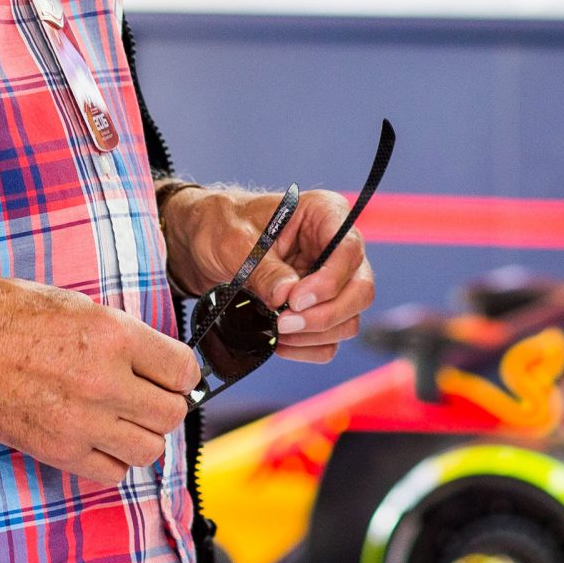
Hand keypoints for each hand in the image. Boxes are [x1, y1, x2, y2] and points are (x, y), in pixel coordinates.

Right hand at [0, 276, 196, 486]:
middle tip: (147, 396)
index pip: (183, 369)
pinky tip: (98, 439)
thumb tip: (152, 356)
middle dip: (166, 404)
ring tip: (123, 420)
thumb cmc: (1, 313)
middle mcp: (103, 381)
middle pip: (172, 413)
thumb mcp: (73, 302)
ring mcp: (80, 421)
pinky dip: (113, 461)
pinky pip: (111, 473)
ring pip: (149, 449)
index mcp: (112, 335)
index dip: (181, 372)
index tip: (171, 374)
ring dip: (143, 435)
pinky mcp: (56, 450)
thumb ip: (118, 332)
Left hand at [160, 183, 377, 362]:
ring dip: (316, 334)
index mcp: (324, 214)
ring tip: (278, 331)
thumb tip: (286, 298)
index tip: (294, 301)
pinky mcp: (318, 308)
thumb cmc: (221, 226)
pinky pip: (330, 339)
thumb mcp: (236, 241)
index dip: (328, 282)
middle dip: (325, 315)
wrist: (203, 244)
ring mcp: (330, 281)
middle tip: (284, 324)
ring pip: (349, 319)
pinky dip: (309, 348)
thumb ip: (264, 269)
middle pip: (360, 290)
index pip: (349, 250)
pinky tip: (280, 342)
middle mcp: (335, 248)